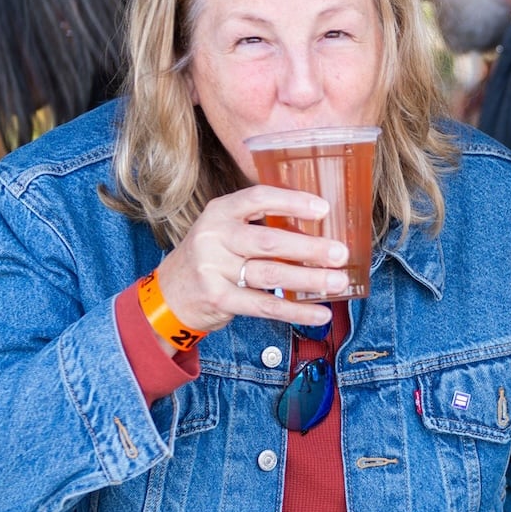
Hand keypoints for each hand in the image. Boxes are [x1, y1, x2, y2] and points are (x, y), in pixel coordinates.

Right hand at [152, 185, 351, 332]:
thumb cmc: (211, 256)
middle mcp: (214, 237)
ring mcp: (214, 270)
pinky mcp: (219, 299)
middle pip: (269, 241)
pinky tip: (320, 313)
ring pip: (271, 275)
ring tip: (338, 280)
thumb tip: (318, 227)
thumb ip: (259, 223)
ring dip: (310, 279)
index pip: (258, 198)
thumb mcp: (225, 229)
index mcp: (220, 212)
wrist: (170, 293)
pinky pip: (265, 306)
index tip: (324, 208)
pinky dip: (297, 311)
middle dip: (309, 248)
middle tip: (340, 252)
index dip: (292, 201)